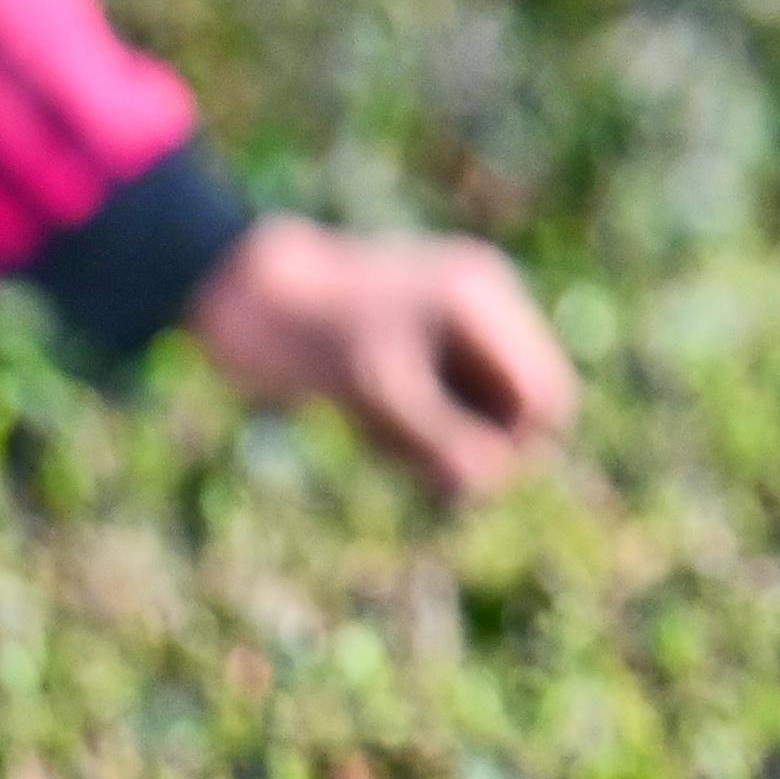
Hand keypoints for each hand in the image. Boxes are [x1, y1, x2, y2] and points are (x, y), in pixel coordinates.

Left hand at [181, 218, 579, 501]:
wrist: (233, 295)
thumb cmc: (307, 336)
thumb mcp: (380, 395)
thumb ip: (444, 441)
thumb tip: (488, 483)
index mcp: (482, 301)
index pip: (546, 396)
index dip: (515, 448)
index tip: (455, 476)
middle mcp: (478, 309)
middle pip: (515, 411)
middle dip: (468, 445)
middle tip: (399, 447)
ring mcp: (447, 326)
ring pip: (477, 419)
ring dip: (434, 444)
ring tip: (373, 430)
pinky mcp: (415, 349)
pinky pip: (441, 413)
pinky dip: (410, 435)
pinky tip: (364, 425)